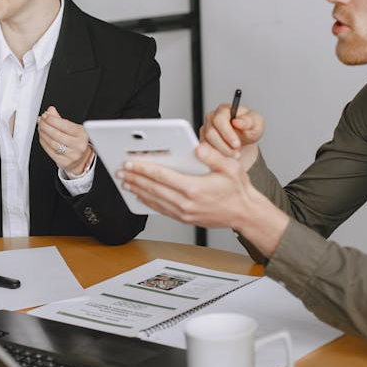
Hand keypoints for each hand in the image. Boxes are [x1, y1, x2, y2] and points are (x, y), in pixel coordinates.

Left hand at [37, 106, 93, 176]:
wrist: (81, 159)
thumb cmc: (76, 142)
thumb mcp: (73, 129)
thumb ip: (60, 119)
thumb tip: (50, 110)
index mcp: (81, 134)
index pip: (65, 125)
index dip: (53, 119)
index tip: (45, 115)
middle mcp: (78, 145)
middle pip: (57, 134)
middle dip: (46, 126)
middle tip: (40, 121)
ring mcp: (72, 155)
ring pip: (52, 143)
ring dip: (43, 134)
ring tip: (40, 128)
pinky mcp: (64, 162)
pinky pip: (50, 151)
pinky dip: (44, 143)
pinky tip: (42, 137)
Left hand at [117, 143, 289, 255]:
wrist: (245, 214)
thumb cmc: (238, 190)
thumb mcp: (230, 167)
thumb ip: (212, 156)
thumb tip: (197, 148)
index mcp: (194, 188)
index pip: (162, 176)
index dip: (143, 169)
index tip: (130, 163)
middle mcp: (186, 202)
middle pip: (153, 188)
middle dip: (134, 179)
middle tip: (120, 171)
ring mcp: (184, 212)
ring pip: (155, 200)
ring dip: (138, 190)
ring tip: (125, 182)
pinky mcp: (185, 218)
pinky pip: (161, 209)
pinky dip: (148, 202)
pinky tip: (141, 195)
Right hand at [199, 103, 262, 168]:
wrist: (244, 139)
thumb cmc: (249, 128)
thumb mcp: (256, 123)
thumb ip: (249, 121)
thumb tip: (238, 121)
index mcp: (224, 110)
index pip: (219, 120)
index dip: (227, 133)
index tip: (236, 144)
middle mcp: (212, 118)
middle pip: (210, 132)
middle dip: (224, 146)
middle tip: (236, 153)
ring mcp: (205, 129)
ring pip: (207, 143)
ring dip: (221, 152)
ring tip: (234, 155)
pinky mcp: (203, 140)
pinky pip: (206, 150)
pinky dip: (216, 155)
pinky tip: (227, 157)